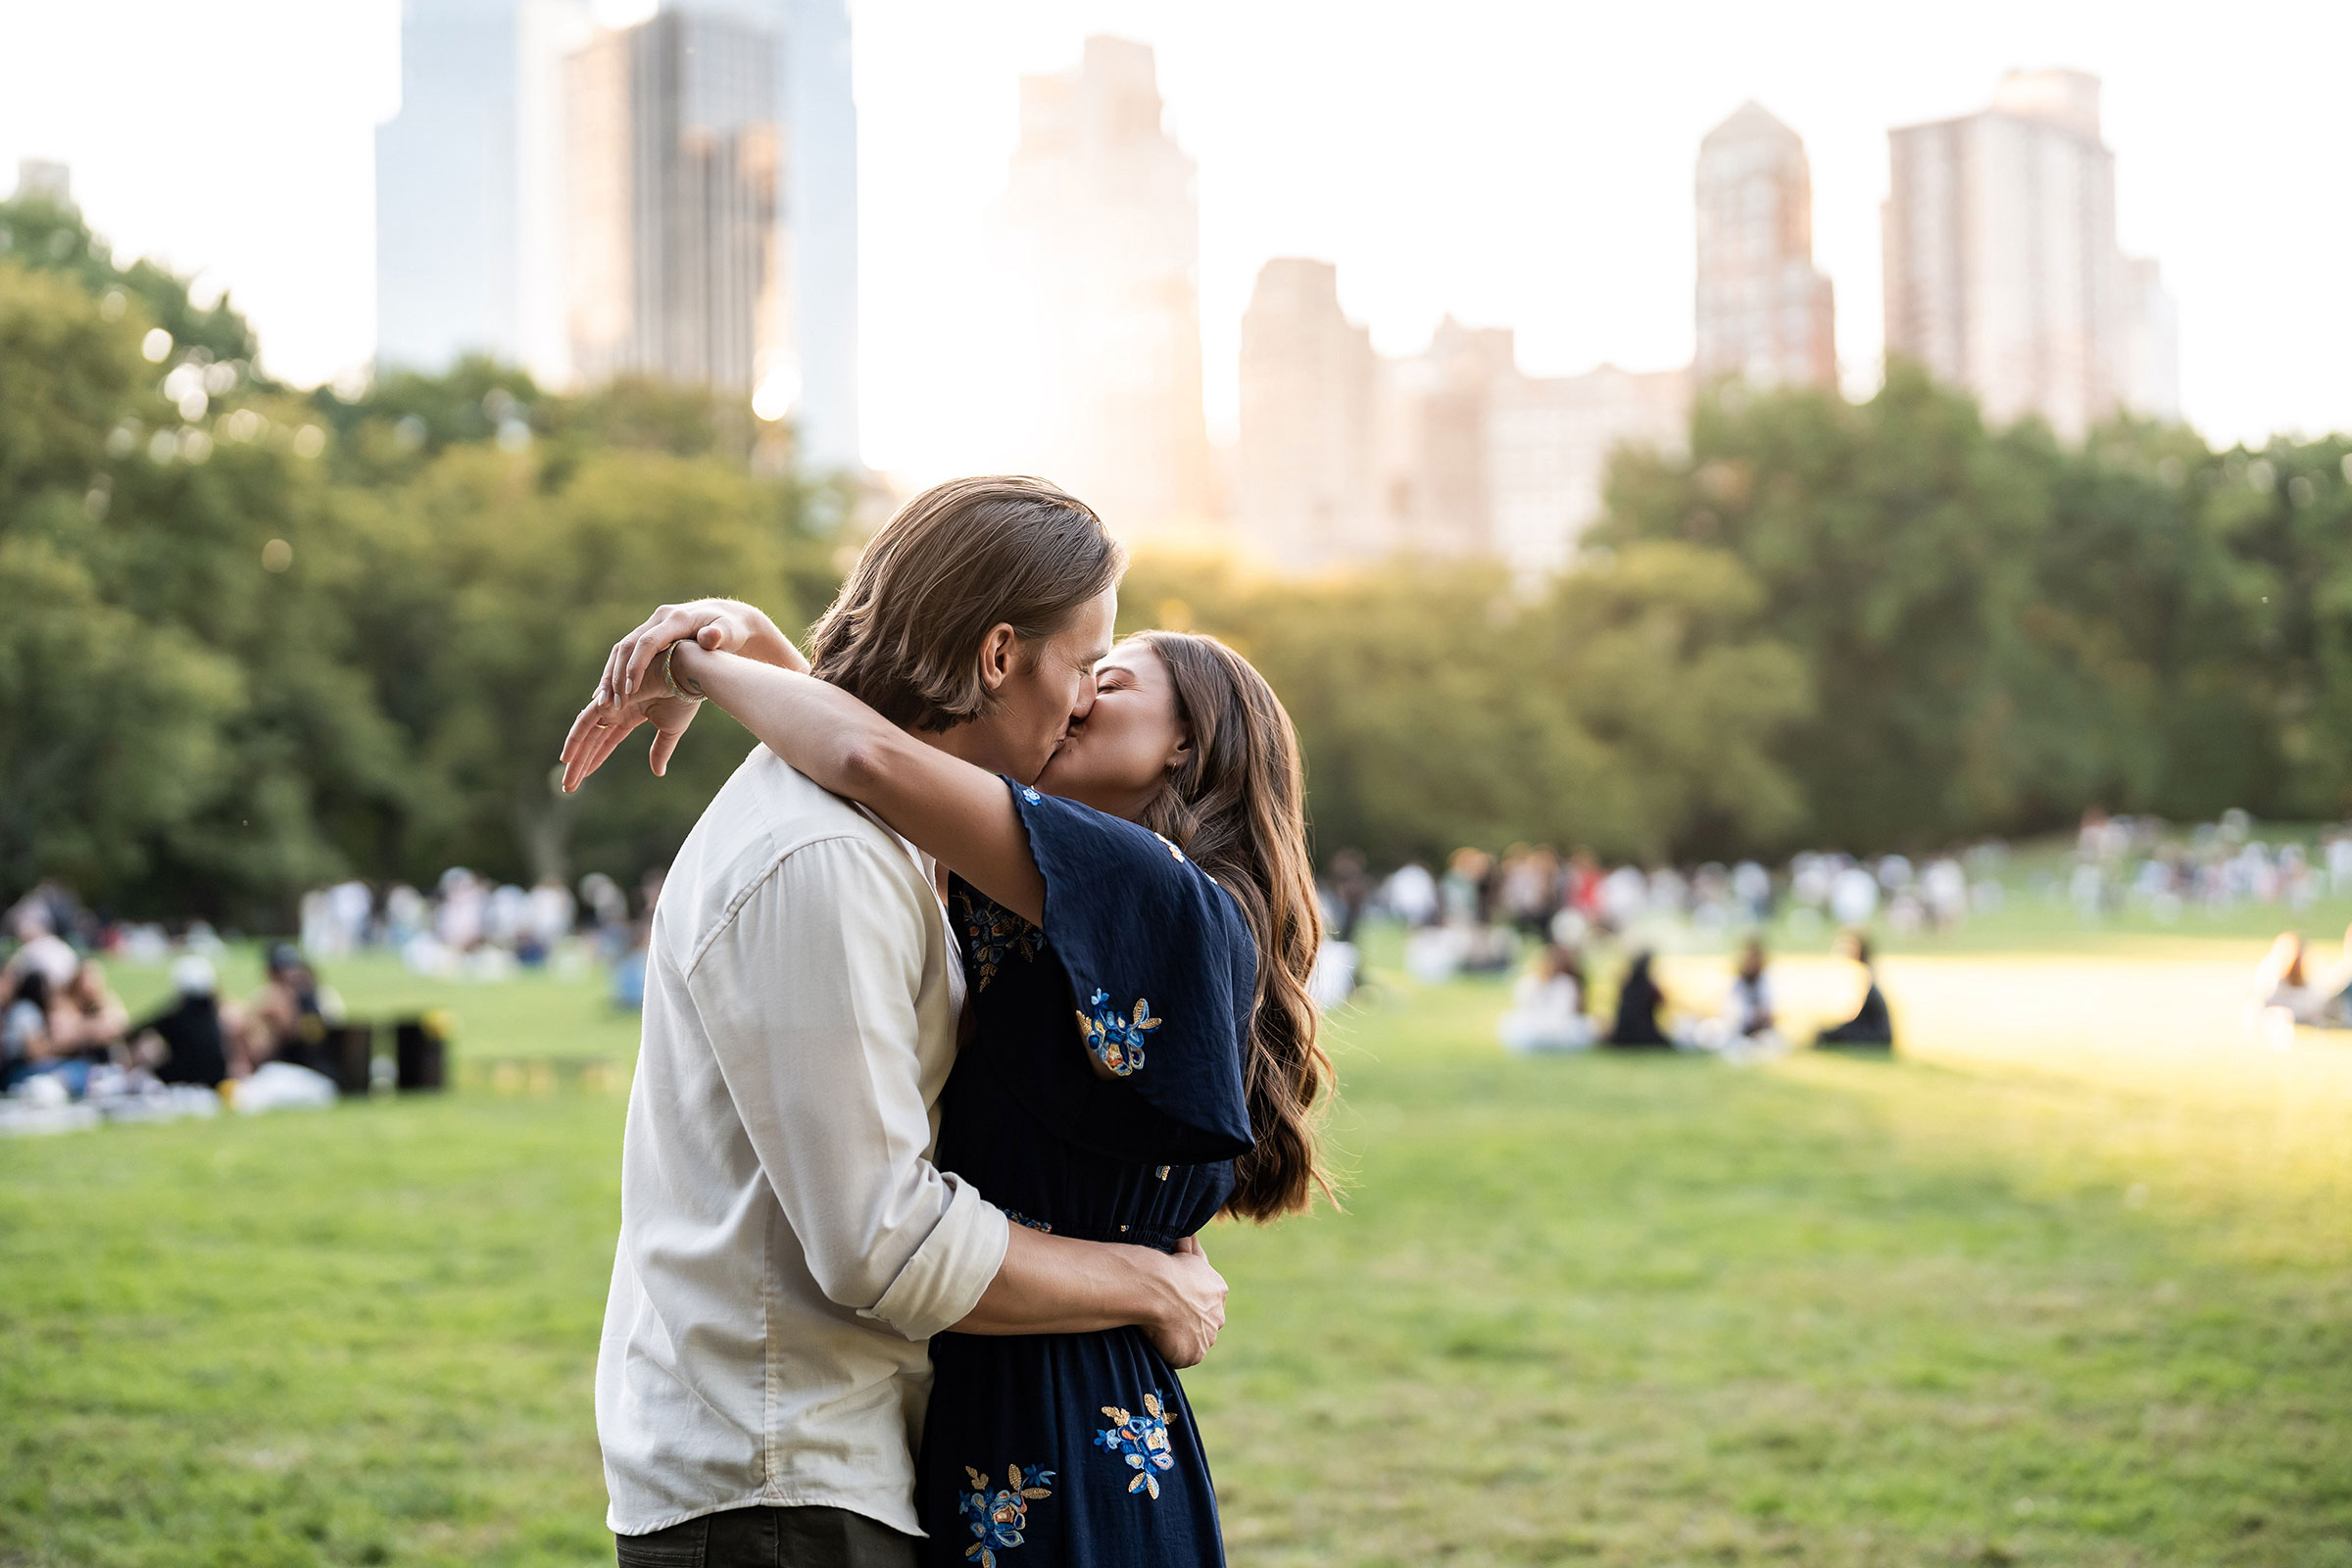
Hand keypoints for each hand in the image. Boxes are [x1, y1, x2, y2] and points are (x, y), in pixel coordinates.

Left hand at [558, 669, 705, 792]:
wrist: (688, 675)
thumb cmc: (683, 697)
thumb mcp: (670, 730)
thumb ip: (660, 750)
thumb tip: (657, 772)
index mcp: (629, 715)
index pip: (606, 742)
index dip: (595, 759)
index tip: (583, 777)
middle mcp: (616, 710)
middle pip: (592, 741)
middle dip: (579, 763)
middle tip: (567, 787)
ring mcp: (611, 704)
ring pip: (585, 733)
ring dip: (574, 755)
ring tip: (565, 777)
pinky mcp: (610, 699)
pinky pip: (586, 720)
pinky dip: (576, 737)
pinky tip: (569, 756)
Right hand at [596, 598, 802, 708]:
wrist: (727, 617)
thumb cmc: (732, 629)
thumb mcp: (730, 632)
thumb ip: (720, 635)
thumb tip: (710, 637)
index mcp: (676, 619)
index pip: (648, 642)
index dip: (636, 665)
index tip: (630, 689)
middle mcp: (659, 620)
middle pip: (627, 646)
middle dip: (617, 675)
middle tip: (613, 703)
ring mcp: (652, 625)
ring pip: (621, 650)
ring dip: (611, 675)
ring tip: (604, 702)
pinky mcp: (649, 634)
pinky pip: (626, 653)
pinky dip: (615, 672)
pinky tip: (609, 693)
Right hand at [1141, 1235, 1226, 1367]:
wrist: (1157, 1288)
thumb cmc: (1166, 1267)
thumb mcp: (1184, 1252)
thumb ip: (1190, 1249)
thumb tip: (1188, 1236)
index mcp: (1218, 1289)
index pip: (1207, 1299)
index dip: (1189, 1299)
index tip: (1173, 1297)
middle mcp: (1218, 1315)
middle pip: (1204, 1322)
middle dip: (1190, 1320)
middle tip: (1165, 1315)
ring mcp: (1208, 1337)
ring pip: (1195, 1340)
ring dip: (1181, 1337)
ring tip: (1158, 1329)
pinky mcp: (1194, 1354)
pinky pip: (1183, 1356)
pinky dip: (1171, 1352)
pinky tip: (1157, 1340)